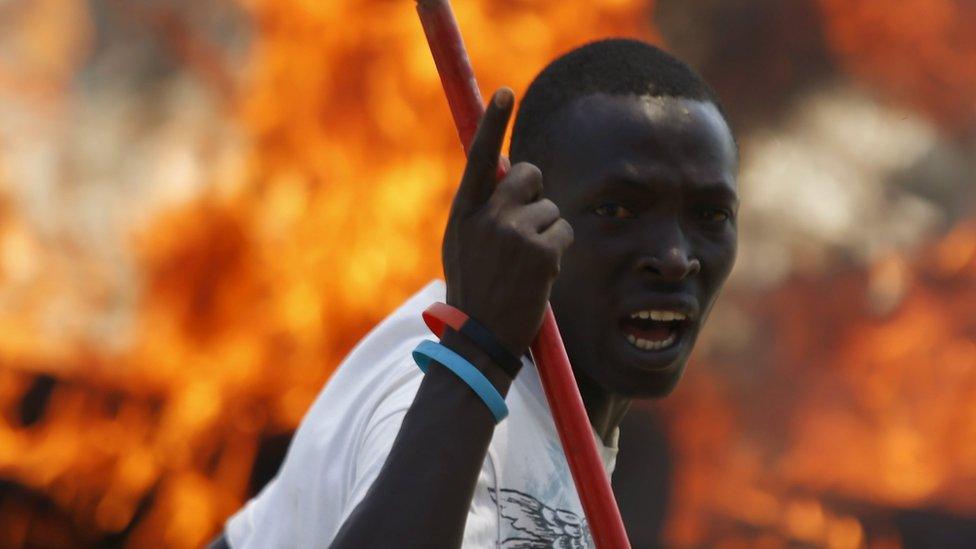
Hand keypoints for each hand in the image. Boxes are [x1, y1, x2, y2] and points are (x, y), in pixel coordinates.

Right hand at [442, 88, 573, 356]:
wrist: (481, 339)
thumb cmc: (473, 293)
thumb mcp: (463, 246)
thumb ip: (481, 210)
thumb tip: (508, 173)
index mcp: (463, 213)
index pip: (479, 157)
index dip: (492, 123)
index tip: (505, 93)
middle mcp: (487, 217)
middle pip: (528, 174)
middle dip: (535, 192)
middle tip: (527, 224)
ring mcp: (515, 233)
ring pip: (551, 207)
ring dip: (546, 231)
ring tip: (527, 264)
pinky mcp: (542, 251)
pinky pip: (564, 230)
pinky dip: (558, 249)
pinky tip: (540, 274)